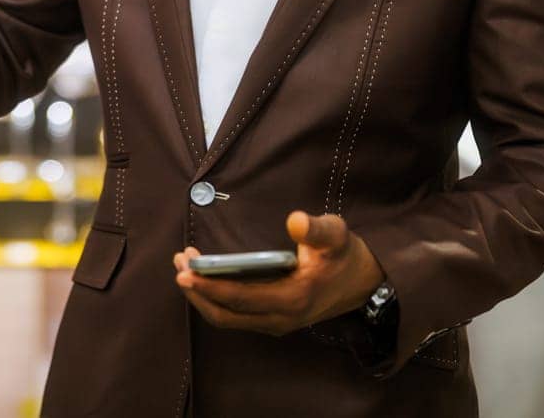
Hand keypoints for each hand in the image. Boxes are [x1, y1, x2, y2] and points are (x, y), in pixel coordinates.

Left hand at [172, 211, 384, 334]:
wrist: (364, 282)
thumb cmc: (344, 255)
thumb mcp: (336, 235)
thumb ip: (316, 229)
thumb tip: (295, 221)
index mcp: (293, 299)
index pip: (240, 298)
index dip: (209, 287)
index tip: (185, 271)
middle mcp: (281, 318)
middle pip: (225, 314)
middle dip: (197, 292)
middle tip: (179, 264)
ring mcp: (276, 322)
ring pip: (228, 319)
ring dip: (203, 297)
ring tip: (184, 267)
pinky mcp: (273, 320)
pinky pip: (236, 316)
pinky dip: (216, 300)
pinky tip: (205, 278)